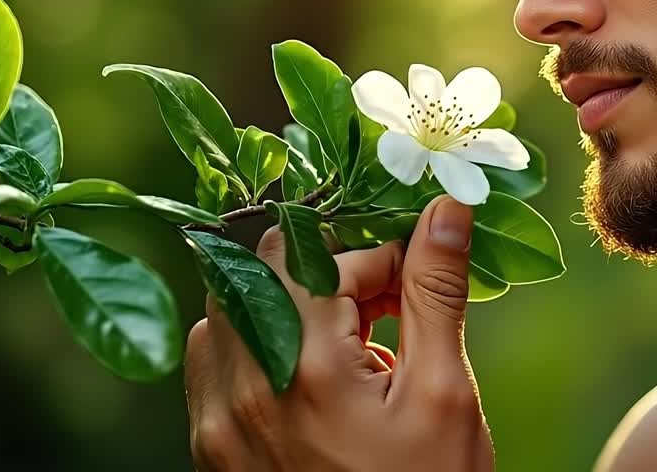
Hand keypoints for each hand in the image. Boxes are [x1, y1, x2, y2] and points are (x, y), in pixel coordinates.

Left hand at [185, 195, 494, 471]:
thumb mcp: (444, 392)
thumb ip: (435, 291)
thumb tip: (446, 208)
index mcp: (303, 366)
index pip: (323, 257)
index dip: (380, 258)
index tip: (415, 286)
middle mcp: (241, 387)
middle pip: (263, 269)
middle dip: (328, 272)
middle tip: (385, 311)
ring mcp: (216, 423)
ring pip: (231, 308)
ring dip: (288, 303)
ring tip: (352, 348)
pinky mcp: (210, 449)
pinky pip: (213, 362)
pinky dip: (259, 345)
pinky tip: (311, 380)